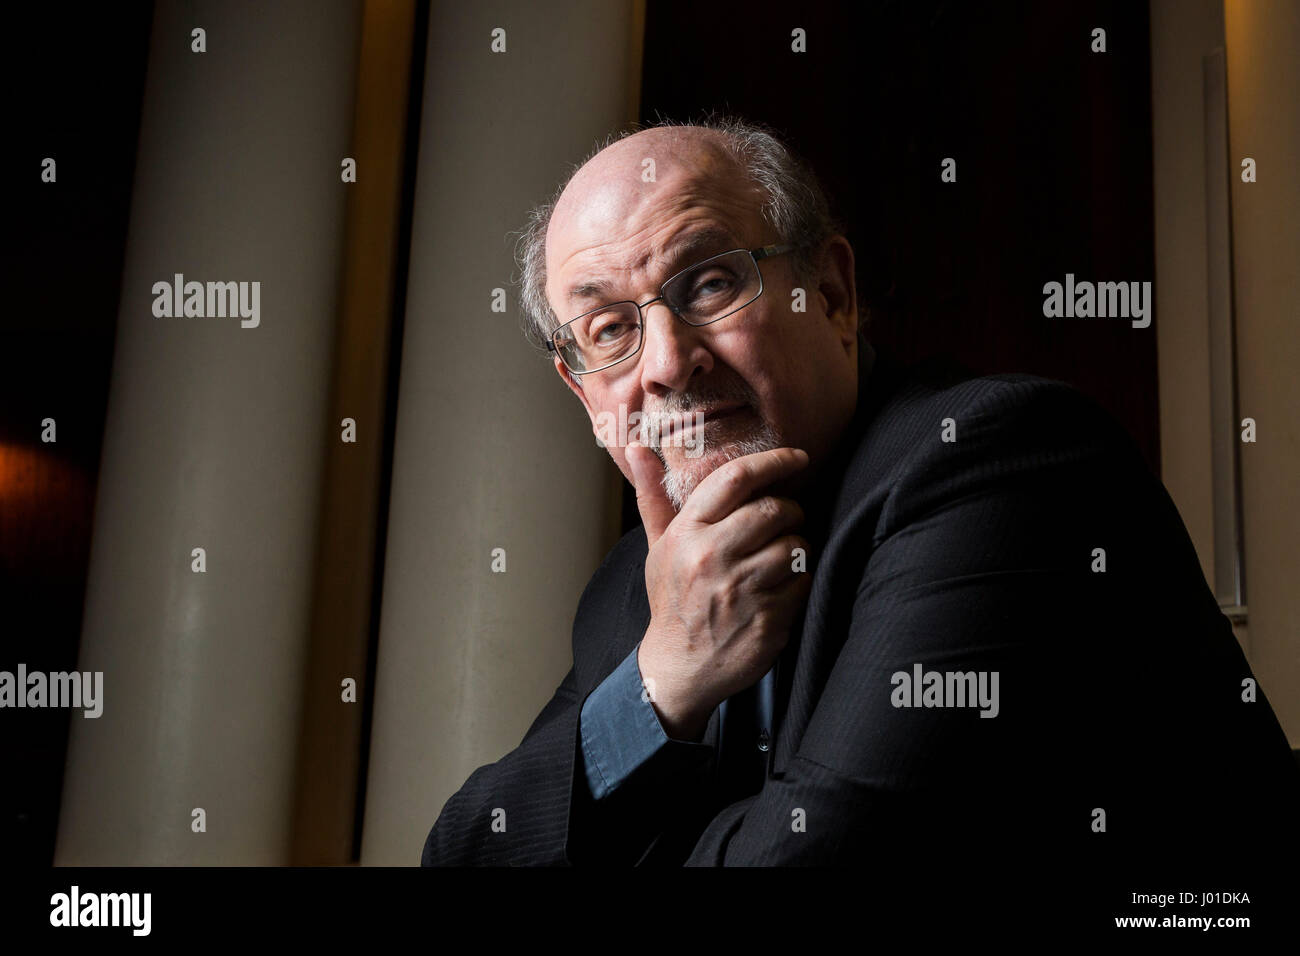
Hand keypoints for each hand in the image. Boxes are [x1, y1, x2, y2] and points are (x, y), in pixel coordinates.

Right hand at [626, 442, 813, 740]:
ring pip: (795, 544)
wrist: (678, 668)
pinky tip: (781, 589)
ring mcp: (741, 589)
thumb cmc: (673, 600)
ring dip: (797, 547)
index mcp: (687, 533)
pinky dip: (800, 581)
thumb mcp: (658, 547)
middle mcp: (712, 557)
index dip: (774, 461)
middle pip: (774, 509)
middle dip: (790, 511)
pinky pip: (803, 581)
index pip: (736, 478)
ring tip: (780, 559)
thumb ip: (653, 496)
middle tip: (785, 521)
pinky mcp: (767, 618)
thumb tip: (637, 446)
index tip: (798, 457)